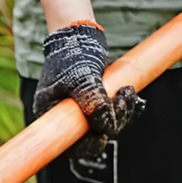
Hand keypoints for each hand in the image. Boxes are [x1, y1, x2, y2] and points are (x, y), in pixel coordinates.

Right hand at [34, 22, 145, 157]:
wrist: (79, 35)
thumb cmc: (72, 55)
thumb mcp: (80, 78)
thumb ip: (92, 103)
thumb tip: (106, 127)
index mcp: (50, 116)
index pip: (66, 145)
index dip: (86, 147)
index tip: (102, 137)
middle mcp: (64, 118)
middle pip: (89, 138)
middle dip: (111, 125)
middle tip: (123, 102)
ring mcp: (81, 112)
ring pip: (105, 127)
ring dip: (122, 113)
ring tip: (128, 92)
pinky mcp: (96, 103)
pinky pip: (113, 116)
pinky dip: (126, 109)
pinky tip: (132, 97)